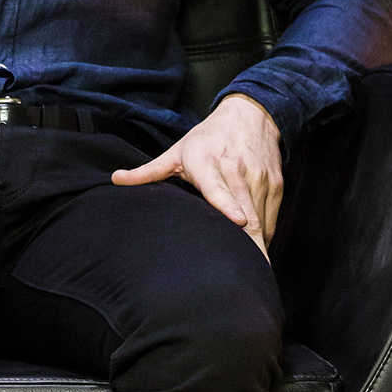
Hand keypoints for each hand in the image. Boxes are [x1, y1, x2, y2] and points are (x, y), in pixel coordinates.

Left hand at [111, 93, 282, 257]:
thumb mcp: (178, 151)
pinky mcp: (276, 185)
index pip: (219, 187)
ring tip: (250, 273)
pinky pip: (271, 220)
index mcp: (208, 162)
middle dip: (249, 246)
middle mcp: (236, 170)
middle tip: (247, 277)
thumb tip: (115, 179)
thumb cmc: (208, 137)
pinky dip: (264, 237)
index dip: (228, 206)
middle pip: (246, 214)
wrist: (251, 114)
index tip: (238, 222)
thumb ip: (148, 170)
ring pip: (261, 222)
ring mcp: (259, 178)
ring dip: (256, 248)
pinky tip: (254, 250)